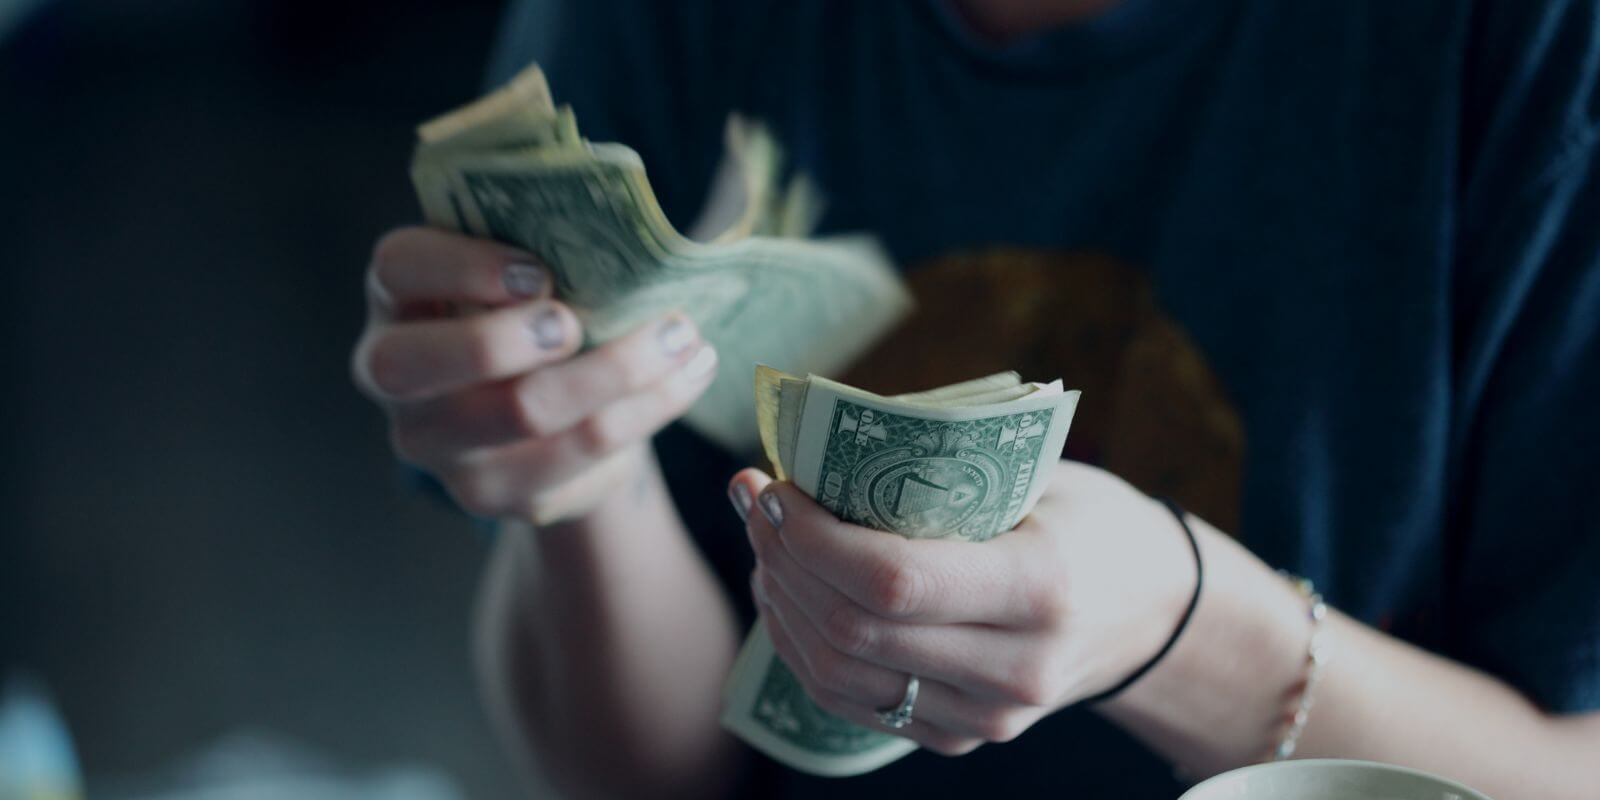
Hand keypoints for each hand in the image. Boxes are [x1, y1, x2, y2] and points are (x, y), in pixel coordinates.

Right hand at [353, 227, 717, 522]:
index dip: (460, 266)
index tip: (538, 271)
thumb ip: (540, 235)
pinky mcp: (500, 494)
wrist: (550, 408)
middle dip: (508, 338)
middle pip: (424, 364)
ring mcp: (442, 447)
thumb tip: (609, 208)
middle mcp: (396, 377)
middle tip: (579, 322)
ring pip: (524, 414)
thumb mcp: (522, 266)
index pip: (398, 267)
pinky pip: (580, 459)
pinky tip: (686, 377)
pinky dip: (646, 412)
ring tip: (683, 337)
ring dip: (617, 371)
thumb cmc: (534, 309)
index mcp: (398, 297)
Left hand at [728, 460, 1195, 755]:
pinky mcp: (962, 737)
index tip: (774, 486)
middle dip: (783, 560)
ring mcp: (988, 717)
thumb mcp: (1039, 476)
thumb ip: (941, 469)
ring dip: (781, 603)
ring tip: (764, 541)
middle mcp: (1015, 669)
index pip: (893, 580)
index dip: (812, 537)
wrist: (1153, 612)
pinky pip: (853, 702)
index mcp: (1041, 588)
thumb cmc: (1089, 521)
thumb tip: (818, 443)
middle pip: (854, 631)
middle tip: (754, 500)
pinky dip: (804, 646)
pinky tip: (788, 592)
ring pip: (839, 675)